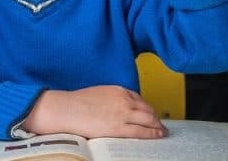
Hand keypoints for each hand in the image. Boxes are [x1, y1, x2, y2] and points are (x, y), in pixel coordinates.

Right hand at [23, 86, 165, 138]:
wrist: (67, 109)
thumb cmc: (78, 103)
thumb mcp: (99, 94)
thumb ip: (113, 99)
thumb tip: (120, 108)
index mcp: (119, 91)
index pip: (140, 100)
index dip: (148, 108)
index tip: (150, 113)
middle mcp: (124, 101)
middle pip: (148, 110)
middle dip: (155, 118)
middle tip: (160, 124)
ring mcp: (123, 114)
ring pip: (148, 120)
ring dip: (157, 126)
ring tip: (161, 131)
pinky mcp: (119, 128)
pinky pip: (141, 132)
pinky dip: (152, 134)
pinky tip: (156, 136)